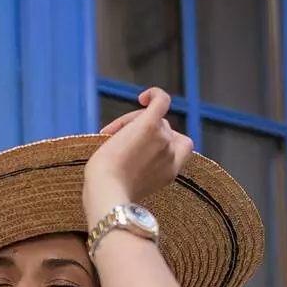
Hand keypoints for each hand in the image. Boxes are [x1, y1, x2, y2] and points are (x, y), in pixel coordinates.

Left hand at [83, 88, 193, 219]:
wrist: (106, 191)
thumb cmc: (111, 192)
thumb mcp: (136, 184)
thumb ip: (144, 168)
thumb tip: (131, 147)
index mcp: (171, 172)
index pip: (180, 147)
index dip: (165, 141)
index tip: (144, 148)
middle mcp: (172, 154)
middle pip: (164, 128)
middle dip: (143, 132)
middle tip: (117, 143)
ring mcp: (163, 138)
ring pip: (154, 118)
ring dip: (132, 123)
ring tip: (111, 136)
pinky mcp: (150, 125)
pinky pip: (161, 100)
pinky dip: (155, 94)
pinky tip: (142, 97)